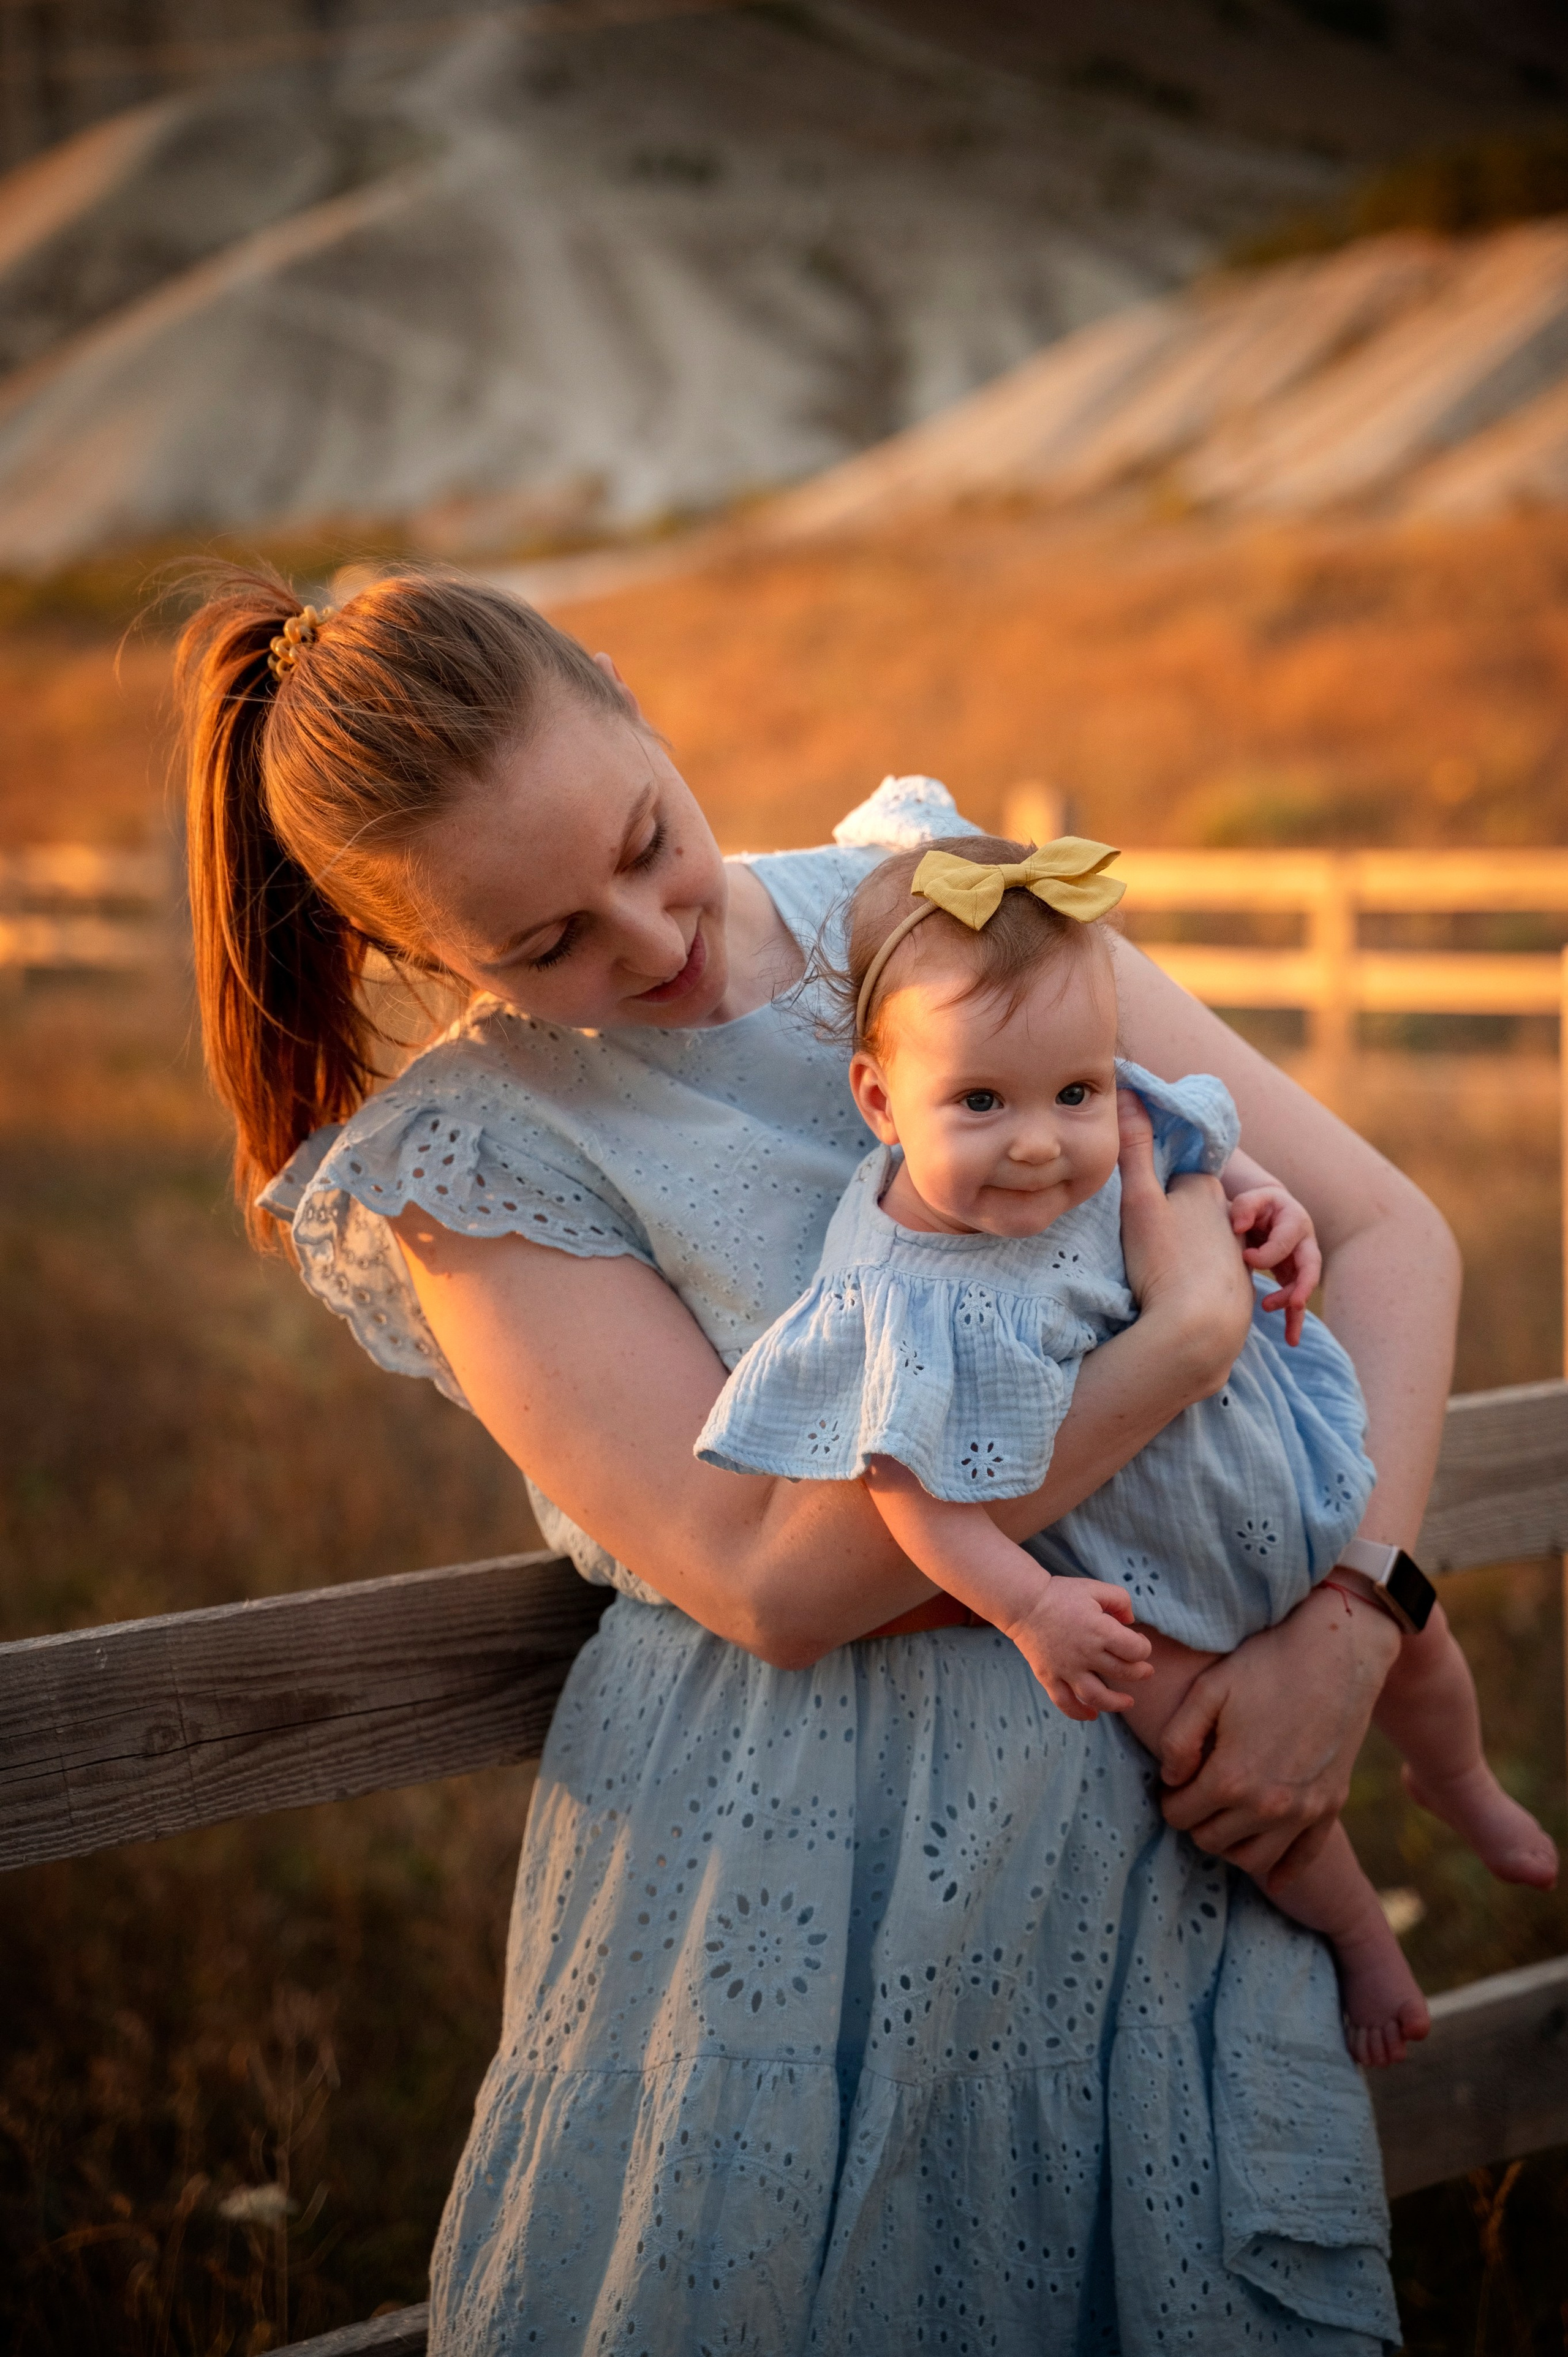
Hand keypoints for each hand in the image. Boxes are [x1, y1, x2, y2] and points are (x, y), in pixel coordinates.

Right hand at [1004, 1576, 1153, 1720]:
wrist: (1023, 1603)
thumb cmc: (1061, 1594)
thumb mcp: (1096, 1588)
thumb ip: (1121, 1600)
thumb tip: (1131, 1621)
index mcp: (1100, 1631)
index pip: (1136, 1651)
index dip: (1144, 1648)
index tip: (1140, 1642)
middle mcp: (1086, 1654)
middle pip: (1124, 1673)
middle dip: (1140, 1672)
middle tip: (1145, 1670)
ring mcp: (1066, 1669)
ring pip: (1097, 1697)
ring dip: (1117, 1703)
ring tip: (1128, 1702)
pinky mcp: (1049, 1677)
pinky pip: (1065, 1703)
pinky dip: (1079, 1713)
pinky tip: (1092, 1714)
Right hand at [1116, 1093, 1253, 1393]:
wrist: (1199, 1330)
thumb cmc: (1165, 1262)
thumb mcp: (1139, 1200)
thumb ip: (1135, 1148)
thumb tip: (1129, 1089)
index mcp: (1205, 1189)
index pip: (1171, 1177)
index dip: (1147, 1194)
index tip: (1131, 1217)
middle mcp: (1228, 1216)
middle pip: (1186, 1211)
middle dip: (1165, 1226)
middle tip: (1138, 1250)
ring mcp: (1234, 1254)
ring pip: (1197, 1245)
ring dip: (1177, 1259)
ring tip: (1153, 1278)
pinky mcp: (1236, 1290)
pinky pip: (1205, 1277)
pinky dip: (1190, 1284)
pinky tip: (1172, 1299)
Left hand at [1156, 1582, 1399, 1885]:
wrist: (1337, 1652)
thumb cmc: (1265, 1664)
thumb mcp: (1208, 1690)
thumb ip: (1177, 1739)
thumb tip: (1171, 1778)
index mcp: (1231, 1778)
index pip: (1179, 1815)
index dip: (1169, 1798)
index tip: (1175, 1780)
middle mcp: (1269, 1806)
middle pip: (1211, 1840)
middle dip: (1195, 1820)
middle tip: (1195, 1793)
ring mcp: (1305, 1811)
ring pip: (1251, 1859)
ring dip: (1230, 1843)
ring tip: (1224, 1814)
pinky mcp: (1331, 1806)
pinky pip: (1304, 1859)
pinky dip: (1283, 1872)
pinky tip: (1271, 1877)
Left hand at [1229, 1184, 1320, 1345]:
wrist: (1265, 1210)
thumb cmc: (1256, 1205)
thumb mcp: (1251, 1198)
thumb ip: (1245, 1206)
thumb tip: (1238, 1226)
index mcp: (1295, 1221)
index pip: (1284, 1243)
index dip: (1265, 1254)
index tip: (1244, 1257)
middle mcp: (1304, 1243)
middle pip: (1309, 1267)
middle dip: (1302, 1286)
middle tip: (1292, 1303)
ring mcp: (1300, 1262)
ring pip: (1303, 1287)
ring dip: (1293, 1305)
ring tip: (1269, 1310)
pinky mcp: (1292, 1276)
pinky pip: (1296, 1301)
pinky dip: (1294, 1321)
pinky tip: (1292, 1340)